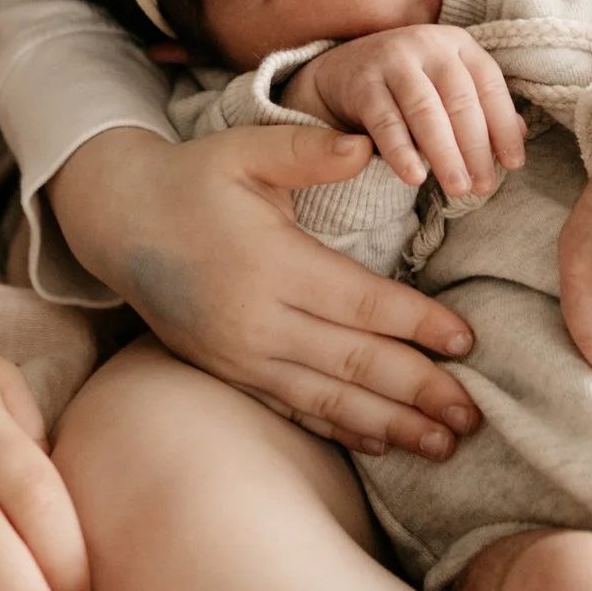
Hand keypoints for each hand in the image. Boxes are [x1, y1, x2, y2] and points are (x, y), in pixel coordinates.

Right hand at [47, 125, 479, 458]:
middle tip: (473, 414)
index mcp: (270, 263)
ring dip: (389, 425)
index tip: (466, 342)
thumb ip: (307, 150)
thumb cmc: (193, 179)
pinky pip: (291, 409)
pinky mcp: (227, 373)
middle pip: (354, 362)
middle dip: (419, 391)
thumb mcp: (245, 149)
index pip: (361, 304)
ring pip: (327, 399)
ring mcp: (239, 356)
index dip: (418, 325)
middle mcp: (255, 320)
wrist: (118, 222)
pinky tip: (380, 444)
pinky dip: (339, 430)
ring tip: (442, 443)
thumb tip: (368, 146)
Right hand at [284, 26, 525, 201]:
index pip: (490, 85)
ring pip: (426, 110)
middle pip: (460, 100)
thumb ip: (482, 106)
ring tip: (458, 188)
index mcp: (457, 44)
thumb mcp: (448, 85)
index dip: (504, 126)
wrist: (343, 70)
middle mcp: (428, 44)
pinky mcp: (362, 82)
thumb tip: (521, 136)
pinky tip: (415, 176)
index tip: (513, 164)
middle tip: (484, 187)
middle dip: (475, 148)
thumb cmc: (409, 84)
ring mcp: (392, 60)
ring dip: (445, 154)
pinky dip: (401, 151)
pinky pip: (386, 121)